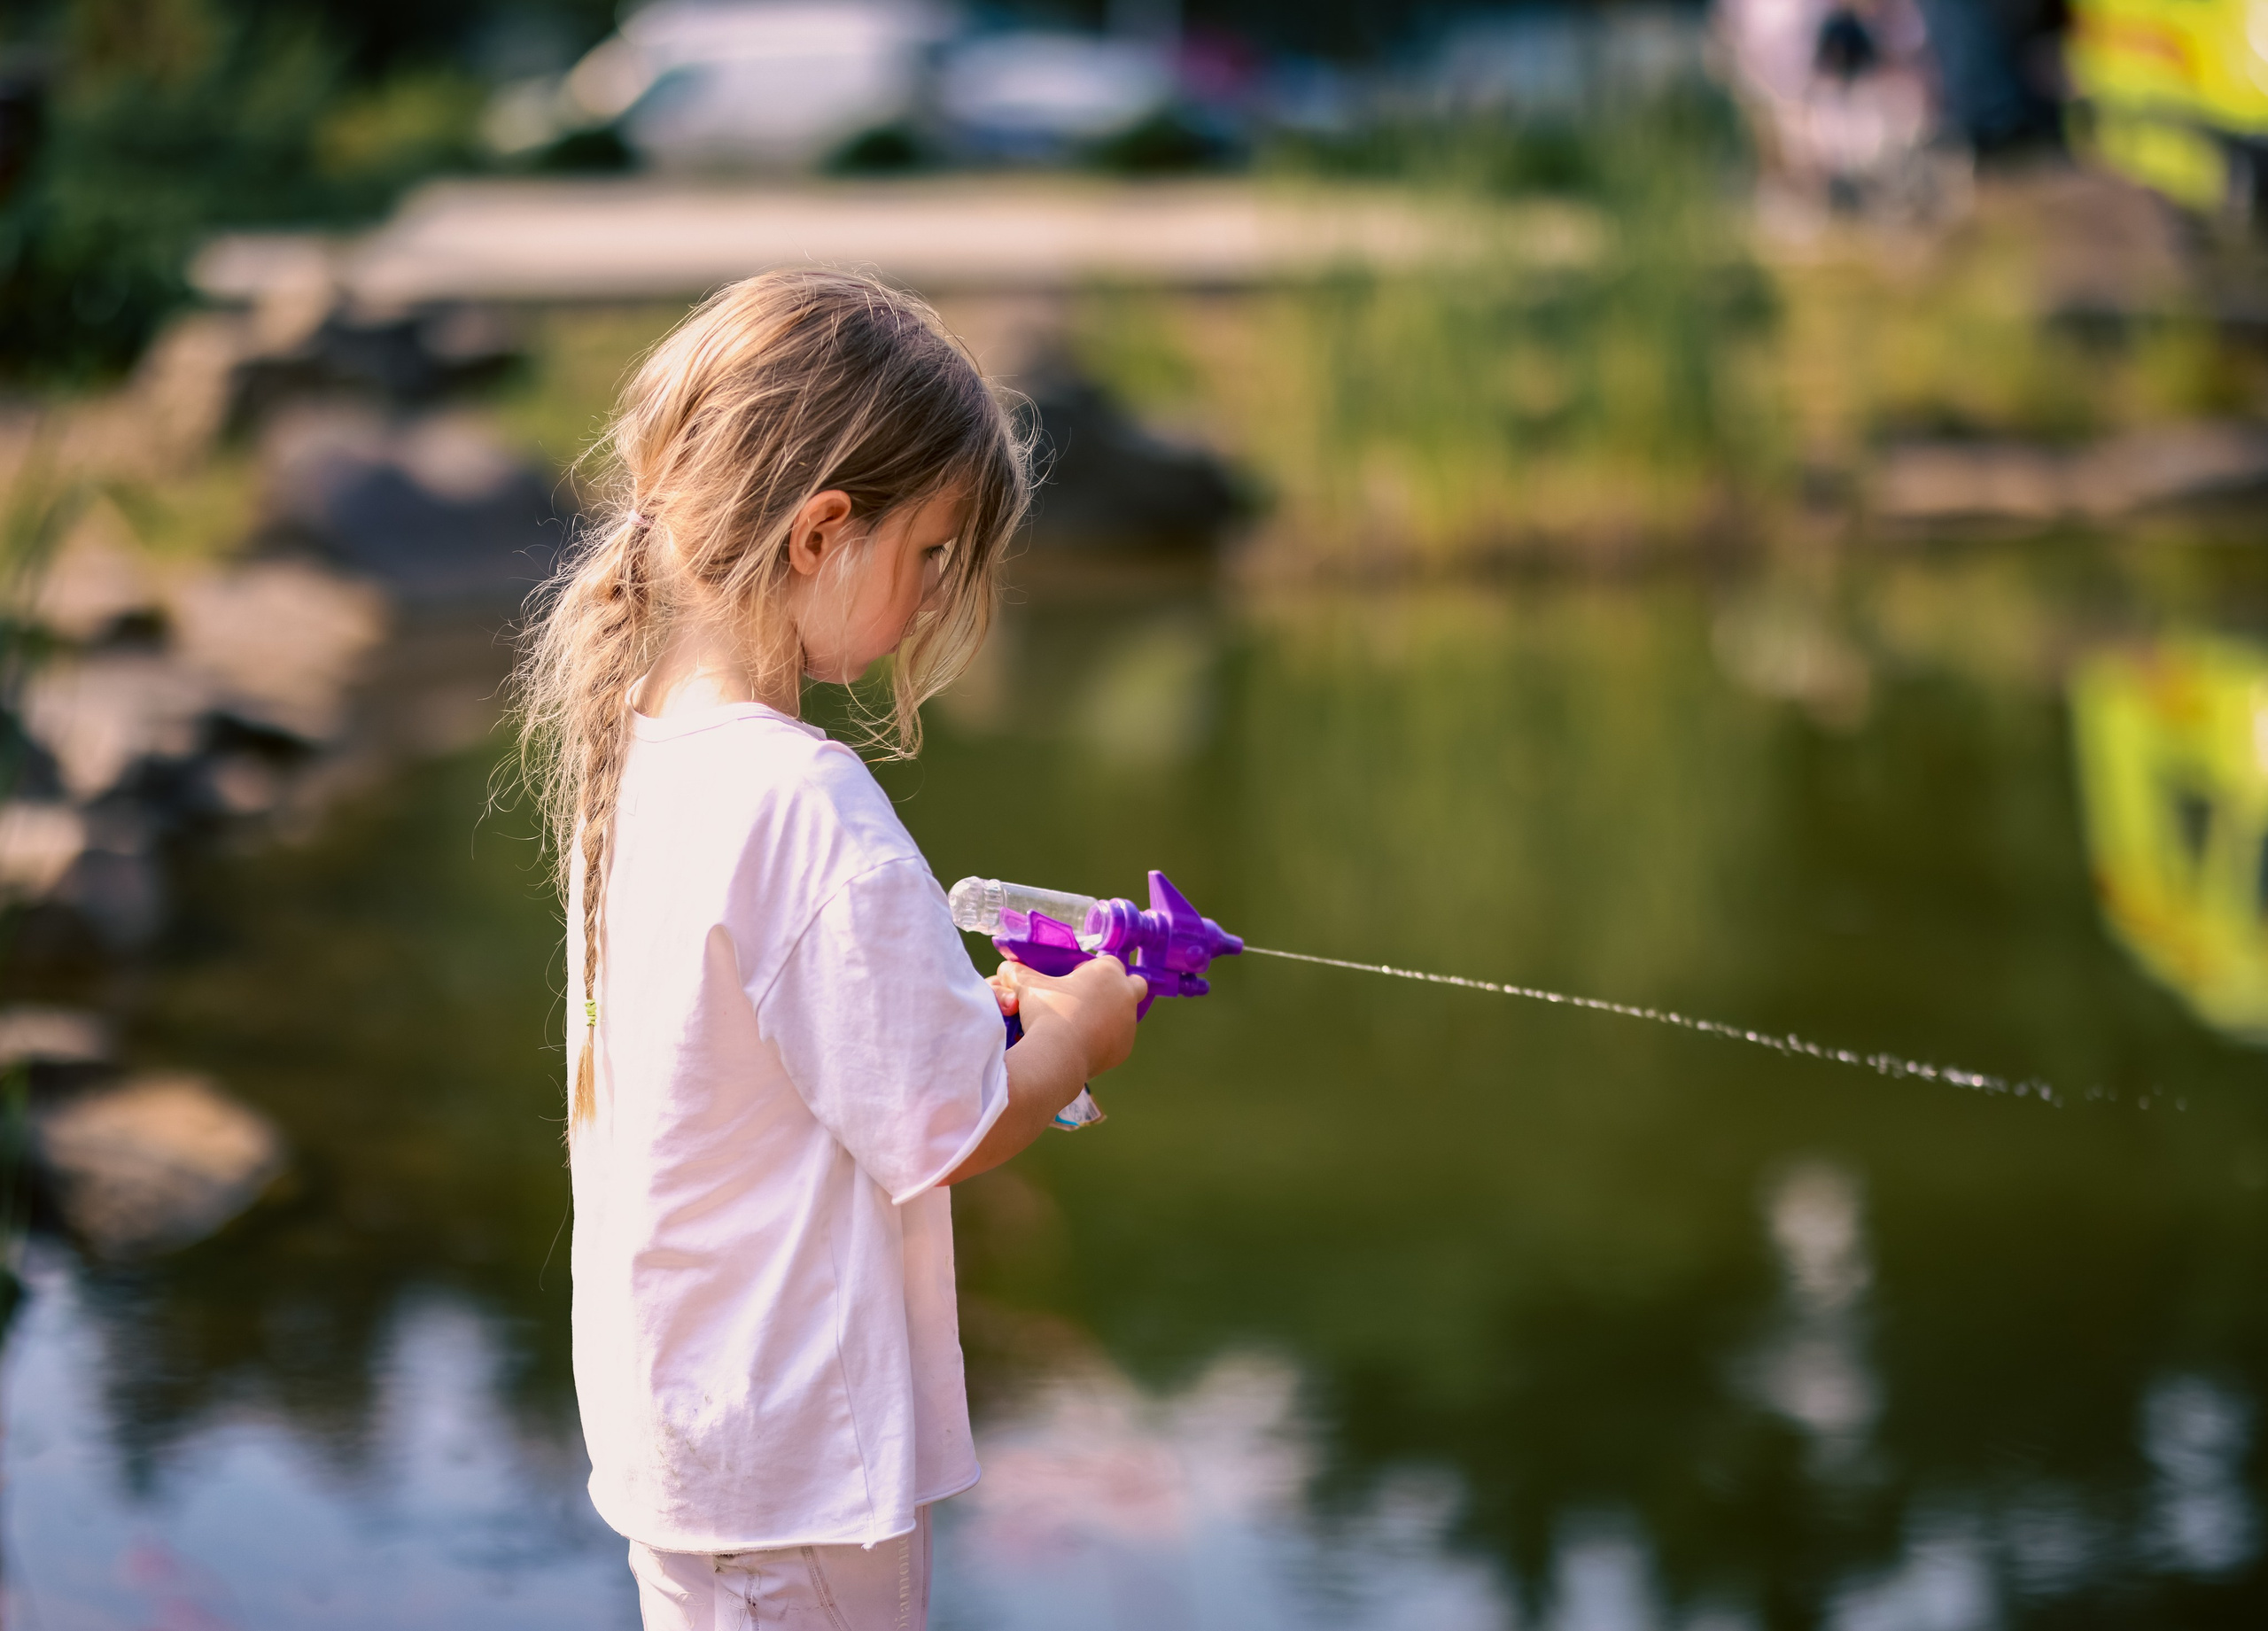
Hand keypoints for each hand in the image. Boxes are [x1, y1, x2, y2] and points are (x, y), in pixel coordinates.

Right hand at [995, 954, 1147, 1078]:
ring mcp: (1128, 1023)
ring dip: (1109, 1016)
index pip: (1110, 963)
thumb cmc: (1047, 1012)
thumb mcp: (1028, 986)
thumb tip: (1006, 967)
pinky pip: (1117, 1039)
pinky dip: (1105, 1040)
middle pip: (1133, 985)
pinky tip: (1081, 1044)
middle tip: (1090, 999)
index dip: (1092, 970)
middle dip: (1118, 989)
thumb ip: (1018, 972)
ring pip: (1125, 1015)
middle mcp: (1125, 995)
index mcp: (1109, 972)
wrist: (1057, 1056)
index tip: (1074, 980)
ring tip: (1079, 1026)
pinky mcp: (1124, 1049)